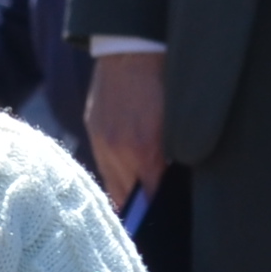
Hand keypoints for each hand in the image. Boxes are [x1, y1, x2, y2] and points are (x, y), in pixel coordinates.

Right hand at [86, 50, 166, 209]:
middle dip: (139, 207)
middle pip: (126, 197)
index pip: (148, 199)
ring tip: (139, 200)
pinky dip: (116, 171)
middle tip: (152, 217)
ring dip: (126, 190)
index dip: (155, 213)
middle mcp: (118, 152)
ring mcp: (102, 142)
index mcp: (144, 152)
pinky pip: (103, 163)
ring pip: (112, 183)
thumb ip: (171, 156)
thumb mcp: (177, 124)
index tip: (163, 221)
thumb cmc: (166, 84)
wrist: (133, 50)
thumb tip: (169, 183)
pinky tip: (127, 172)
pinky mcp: (93, 129)